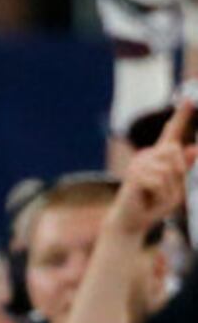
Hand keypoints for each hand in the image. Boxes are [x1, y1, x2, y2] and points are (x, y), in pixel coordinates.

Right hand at [114, 103, 194, 234]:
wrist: (131, 222)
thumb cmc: (153, 205)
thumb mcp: (175, 187)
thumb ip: (183, 169)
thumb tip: (194, 148)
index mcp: (159, 157)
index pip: (171, 133)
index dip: (181, 116)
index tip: (189, 99)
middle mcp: (147, 155)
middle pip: (175, 151)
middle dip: (178, 174)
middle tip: (165, 191)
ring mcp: (138, 164)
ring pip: (169, 169)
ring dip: (169, 189)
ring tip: (155, 197)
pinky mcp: (134, 175)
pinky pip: (159, 181)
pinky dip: (160, 194)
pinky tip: (149, 199)